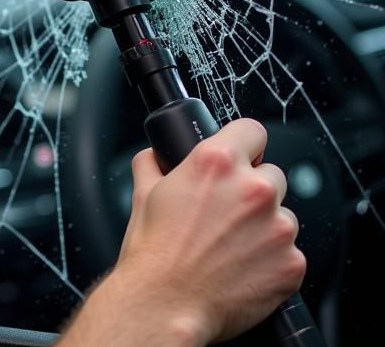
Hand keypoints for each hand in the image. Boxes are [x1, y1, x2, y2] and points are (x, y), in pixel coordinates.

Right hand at [59, 119, 305, 346]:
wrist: (166, 304)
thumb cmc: (154, 252)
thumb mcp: (143, 192)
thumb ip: (153, 162)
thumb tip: (156, 155)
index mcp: (217, 162)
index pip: (252, 130)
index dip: (244, 143)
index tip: (241, 155)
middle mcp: (253, 189)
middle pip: (271, 174)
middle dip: (253, 190)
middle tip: (228, 213)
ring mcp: (278, 227)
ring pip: (283, 215)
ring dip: (265, 226)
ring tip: (233, 246)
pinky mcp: (292, 263)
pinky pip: (290, 253)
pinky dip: (272, 260)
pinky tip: (244, 268)